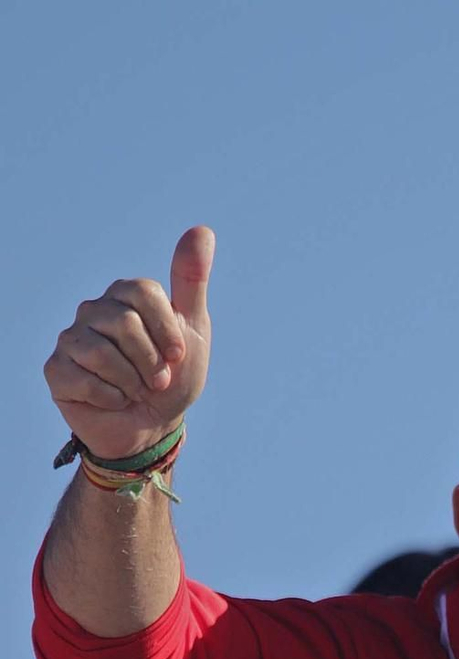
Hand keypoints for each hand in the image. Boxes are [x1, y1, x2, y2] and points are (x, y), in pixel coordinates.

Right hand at [44, 226, 214, 461]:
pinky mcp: (56, 370)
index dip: (166, 330)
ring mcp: (72, 339)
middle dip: (150, 361)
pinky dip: (110, 398)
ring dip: (131, 382)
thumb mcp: (192, 331)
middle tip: (156, 382)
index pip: (142, 292)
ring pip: (102, 352)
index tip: (177, 357)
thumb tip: (202, 230)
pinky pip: (84, 379)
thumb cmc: (172, 379)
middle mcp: (93, 310)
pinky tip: (113, 401)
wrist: (153, 428)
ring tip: (135, 391)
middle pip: (124, 323)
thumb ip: (191, 282)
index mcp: (124, 297)